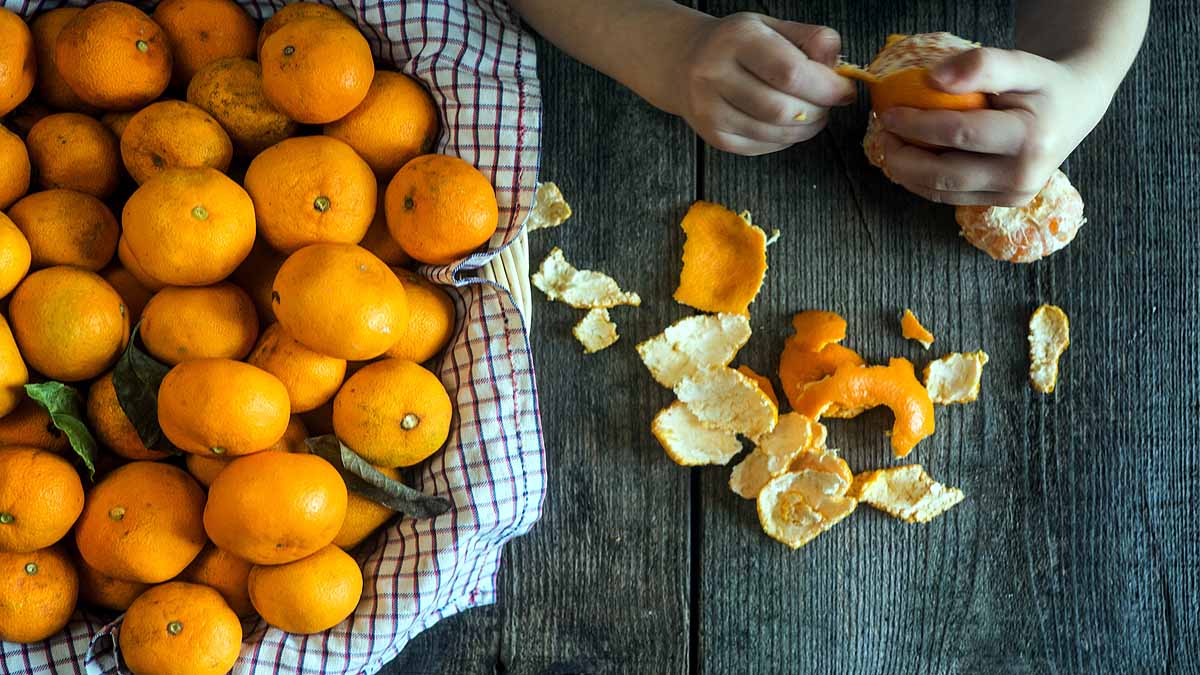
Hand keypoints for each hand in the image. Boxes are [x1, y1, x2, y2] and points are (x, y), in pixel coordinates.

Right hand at [671, 13, 855, 155]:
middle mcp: (715, 75)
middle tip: (827, 104)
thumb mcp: (772, 26)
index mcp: (736, 40)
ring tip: (812, 114)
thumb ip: (811, 39)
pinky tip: (788, 124)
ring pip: (773, 132)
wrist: (684, 62)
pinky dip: (785, 138)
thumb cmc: (737, 44)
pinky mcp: (713, 136)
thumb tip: (837, 66)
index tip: (843, 91)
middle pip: (782, 108)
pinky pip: (762, 146)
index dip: (825, 87)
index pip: (789, 72)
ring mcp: (710, 110)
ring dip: (805, 128)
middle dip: (818, 111)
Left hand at [875, 47, 1113, 205]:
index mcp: (1031, 140)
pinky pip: (952, 197)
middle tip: (882, 135)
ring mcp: (1014, 195)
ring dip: (908, 173)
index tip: (888, 112)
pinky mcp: (1003, 203)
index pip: (960, 135)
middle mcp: (1024, 176)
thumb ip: (983, 64)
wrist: (1074, 108)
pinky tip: (909, 161)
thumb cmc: (1044, 83)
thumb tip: (933, 79)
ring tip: (889, 147)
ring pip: (944, 192)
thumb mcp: (1022, 63)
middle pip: (946, 174)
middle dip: (904, 157)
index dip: (917, 125)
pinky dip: (923, 181)